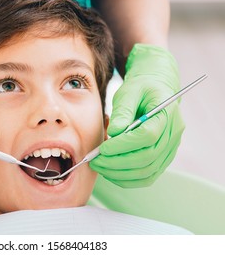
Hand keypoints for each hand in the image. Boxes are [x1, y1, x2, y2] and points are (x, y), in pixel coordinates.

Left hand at [90, 44, 184, 187]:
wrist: (155, 90)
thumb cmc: (140, 89)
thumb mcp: (129, 91)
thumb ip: (122, 111)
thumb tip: (113, 132)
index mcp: (166, 115)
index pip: (147, 137)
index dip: (123, 145)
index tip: (102, 148)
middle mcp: (172, 135)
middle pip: (147, 158)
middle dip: (116, 163)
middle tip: (94, 160)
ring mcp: (169, 150)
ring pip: (147, 173)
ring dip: (119, 174)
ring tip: (99, 166)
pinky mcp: (162, 159)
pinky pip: (147, 177)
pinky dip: (127, 179)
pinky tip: (110, 172)